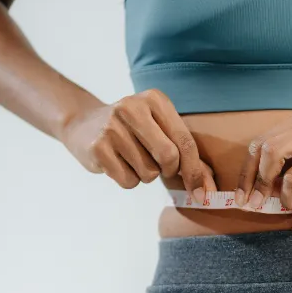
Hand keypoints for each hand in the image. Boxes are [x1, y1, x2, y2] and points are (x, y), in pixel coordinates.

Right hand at [60, 89, 215, 200]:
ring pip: (148, 173)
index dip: (195, 171)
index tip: (202, 193)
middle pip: (169, 157)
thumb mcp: (161, 130)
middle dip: (168, 170)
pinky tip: (117, 163)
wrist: (83, 125)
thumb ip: (187, 155)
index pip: (185, 141)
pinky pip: (128, 180)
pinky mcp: (98, 147)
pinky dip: (128, 180)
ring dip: (145, 175)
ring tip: (131, 158)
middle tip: (158, 165)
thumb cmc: (133, 132)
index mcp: (155, 100)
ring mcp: (112, 126)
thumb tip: (208, 188)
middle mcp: (132, 108)